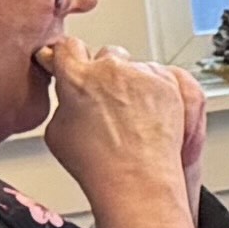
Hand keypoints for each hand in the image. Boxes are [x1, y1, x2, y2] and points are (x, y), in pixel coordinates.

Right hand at [36, 36, 202, 227]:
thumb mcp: (57, 132)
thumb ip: (63, 100)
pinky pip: (162, 76)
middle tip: (105, 103)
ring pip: (136, 67)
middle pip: (106, 56)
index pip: (67, 47)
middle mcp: (113, 69)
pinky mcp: (171, 83)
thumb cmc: (98, 164)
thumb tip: (67, 91)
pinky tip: (151, 116)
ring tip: (132, 118)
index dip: (67, 56)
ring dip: (133, 83)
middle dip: (104, 74)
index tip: (66, 61)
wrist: (138, 180)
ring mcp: (145, 74)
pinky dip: (158, 90)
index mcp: (78, 77)